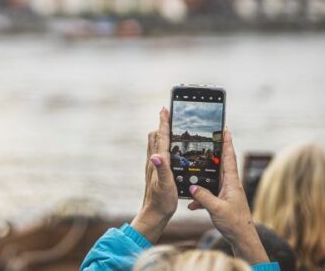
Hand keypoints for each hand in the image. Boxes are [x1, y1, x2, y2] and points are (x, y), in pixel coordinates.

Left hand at [131, 107, 177, 242]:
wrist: (154, 215)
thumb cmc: (161, 201)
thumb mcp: (165, 186)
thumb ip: (162, 170)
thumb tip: (156, 156)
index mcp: (157, 161)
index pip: (161, 137)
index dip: (163, 122)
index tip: (165, 109)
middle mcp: (154, 161)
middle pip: (155, 137)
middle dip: (162, 125)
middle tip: (170, 116)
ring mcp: (153, 167)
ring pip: (156, 145)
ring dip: (162, 134)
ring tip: (171, 128)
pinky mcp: (155, 172)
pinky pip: (159, 154)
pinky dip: (164, 146)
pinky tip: (170, 151)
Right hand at [187, 128, 267, 264]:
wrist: (243, 239)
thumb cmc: (235, 224)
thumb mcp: (217, 209)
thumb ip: (203, 196)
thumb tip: (192, 186)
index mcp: (232, 183)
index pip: (229, 157)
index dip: (227, 142)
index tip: (225, 128)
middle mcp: (230, 185)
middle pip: (221, 163)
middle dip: (214, 152)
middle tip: (207, 139)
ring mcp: (227, 193)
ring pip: (213, 179)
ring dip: (203, 176)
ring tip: (194, 169)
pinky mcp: (223, 201)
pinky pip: (209, 194)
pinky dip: (200, 197)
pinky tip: (192, 204)